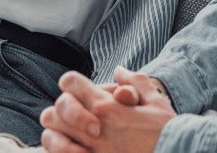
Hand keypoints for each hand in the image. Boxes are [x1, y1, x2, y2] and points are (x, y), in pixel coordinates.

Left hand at [40, 68, 174, 152]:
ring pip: (52, 139)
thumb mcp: (154, 99)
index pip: (72, 83)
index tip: (72, 86)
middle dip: (58, 109)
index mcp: (107, 106)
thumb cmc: (164, 129)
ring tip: (61, 135)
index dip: (69, 81)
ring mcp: (92, 151)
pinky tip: (67, 150)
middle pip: (55, 111)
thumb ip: (134, 81)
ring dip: (54, 134)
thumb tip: (120, 71)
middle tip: (64, 112)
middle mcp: (94, 128)